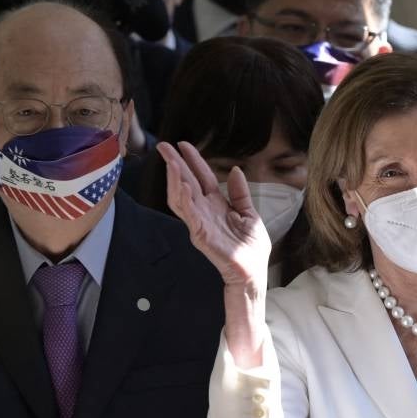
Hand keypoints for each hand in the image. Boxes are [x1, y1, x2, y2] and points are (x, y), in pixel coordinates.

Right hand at [158, 141, 270, 288]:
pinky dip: (185, 200)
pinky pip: (189, 216)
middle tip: (163, 146)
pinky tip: (182, 186)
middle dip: (175, 164)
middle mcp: (205, 211)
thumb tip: (235, 170)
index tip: (182, 144)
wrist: (253, 273)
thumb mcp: (249, 214)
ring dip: (176, 179)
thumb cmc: (251, 249)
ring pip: (182, 197)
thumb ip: (240, 193)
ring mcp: (200, 223)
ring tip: (171, 162)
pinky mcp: (201, 236)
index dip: (192, 160)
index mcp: (217, 205)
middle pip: (186, 183)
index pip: (201, 177)